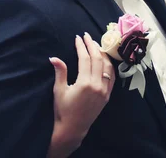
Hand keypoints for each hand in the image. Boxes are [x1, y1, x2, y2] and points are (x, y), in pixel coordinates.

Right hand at [47, 33, 115, 157]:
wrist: (73, 129)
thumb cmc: (63, 110)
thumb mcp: (59, 90)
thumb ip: (60, 72)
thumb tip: (53, 57)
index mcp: (85, 83)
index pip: (85, 59)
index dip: (81, 47)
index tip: (77, 38)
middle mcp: (97, 86)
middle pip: (98, 59)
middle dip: (92, 45)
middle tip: (86, 36)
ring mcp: (104, 91)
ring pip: (107, 66)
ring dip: (102, 54)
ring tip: (95, 45)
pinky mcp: (107, 96)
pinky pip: (112, 77)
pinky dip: (109, 66)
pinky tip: (104, 59)